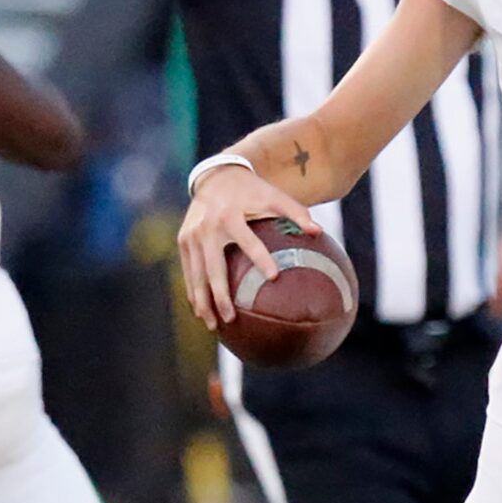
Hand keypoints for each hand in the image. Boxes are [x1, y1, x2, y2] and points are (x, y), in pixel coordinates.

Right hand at [176, 161, 302, 326]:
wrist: (216, 176)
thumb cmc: (251, 190)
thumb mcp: (274, 195)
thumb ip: (296, 212)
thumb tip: (318, 232)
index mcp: (230, 215)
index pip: (247, 241)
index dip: (261, 258)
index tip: (274, 277)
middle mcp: (207, 227)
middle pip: (213, 267)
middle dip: (220, 295)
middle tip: (231, 318)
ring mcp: (191, 235)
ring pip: (196, 274)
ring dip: (202, 301)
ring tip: (212, 326)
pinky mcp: (183, 241)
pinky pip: (188, 271)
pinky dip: (193, 292)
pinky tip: (201, 312)